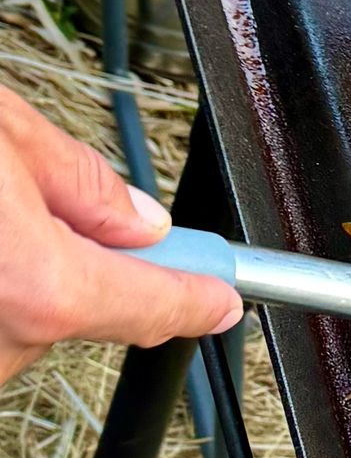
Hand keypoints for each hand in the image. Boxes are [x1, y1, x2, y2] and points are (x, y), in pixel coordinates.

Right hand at [0, 87, 239, 386]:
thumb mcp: (4, 136)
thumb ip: (84, 183)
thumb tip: (141, 221)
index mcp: (39, 287)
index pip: (152, 305)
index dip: (195, 298)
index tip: (221, 300)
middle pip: (78, 310)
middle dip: (80, 264)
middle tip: (43, 207)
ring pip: (22, 321)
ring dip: (22, 278)